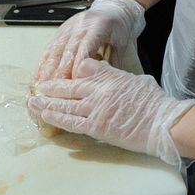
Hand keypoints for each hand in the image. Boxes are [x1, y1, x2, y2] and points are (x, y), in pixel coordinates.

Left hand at [27, 58, 194, 165]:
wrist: (162, 122)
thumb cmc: (154, 103)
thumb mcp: (136, 80)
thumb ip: (118, 78)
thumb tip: (110, 77)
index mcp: (109, 76)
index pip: (84, 67)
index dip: (72, 70)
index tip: (63, 72)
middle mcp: (99, 90)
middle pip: (68, 85)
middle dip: (51, 86)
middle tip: (39, 86)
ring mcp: (95, 108)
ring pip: (64, 104)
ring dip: (46, 103)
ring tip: (33, 102)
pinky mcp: (96, 127)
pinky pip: (71, 122)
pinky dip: (56, 119)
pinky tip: (45, 117)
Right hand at [34, 0, 146, 81]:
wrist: (112, 7)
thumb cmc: (118, 26)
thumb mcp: (121, 44)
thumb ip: (113, 63)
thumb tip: (105, 84)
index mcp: (97, 27)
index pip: (84, 49)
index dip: (77, 67)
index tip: (74, 83)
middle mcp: (80, 26)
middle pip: (67, 51)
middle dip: (60, 72)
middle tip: (55, 90)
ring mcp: (68, 28)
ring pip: (55, 50)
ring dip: (48, 69)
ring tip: (43, 86)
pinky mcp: (61, 31)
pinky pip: (50, 48)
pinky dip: (43, 62)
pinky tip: (38, 75)